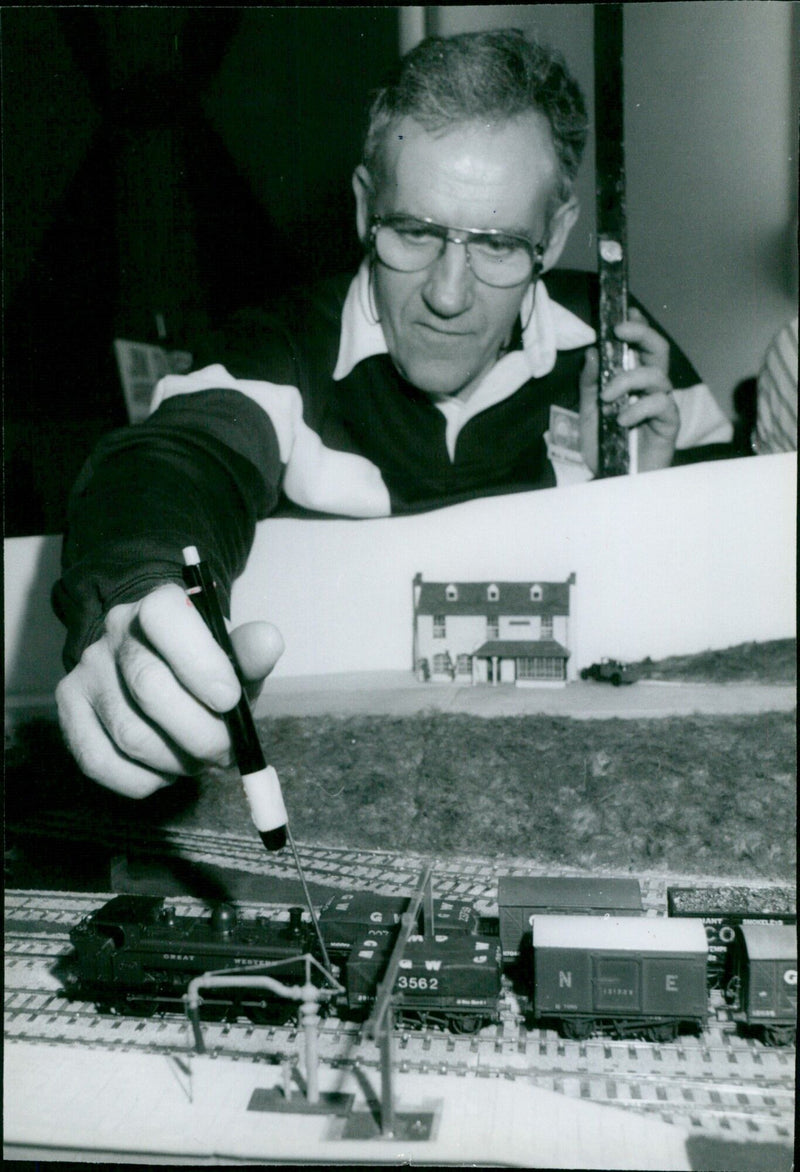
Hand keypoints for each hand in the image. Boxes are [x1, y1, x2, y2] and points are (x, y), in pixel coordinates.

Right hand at [55, 582, 283, 798]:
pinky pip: (100, 762)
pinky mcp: (69, 711)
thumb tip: (268, 642)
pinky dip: (142, 780)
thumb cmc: (204, 666)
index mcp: (159, 605)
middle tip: (225, 750)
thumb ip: (249, 653)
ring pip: (129, 734)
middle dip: (200, 732)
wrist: (158, 668)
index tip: (230, 700)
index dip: (199, 662)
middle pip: (149, 687)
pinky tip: (164, 770)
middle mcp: (115, 632)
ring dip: (176, 761)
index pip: (165, 617)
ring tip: (197, 758)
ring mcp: (86, 671)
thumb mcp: (233, 657)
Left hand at [579, 308, 679, 473]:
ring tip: (608, 396)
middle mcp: (650, 388)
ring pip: (658, 375)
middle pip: (658, 350)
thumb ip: (589, 382)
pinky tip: (622, 419)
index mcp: (632, 381)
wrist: (608, 479)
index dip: (637, 326)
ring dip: (629, 379)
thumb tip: (592, 351)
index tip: (624, 312)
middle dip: (641, 334)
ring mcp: (661, 405)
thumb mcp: (588, 410)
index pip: (640, 346)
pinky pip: (662, 405)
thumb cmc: (603, 446)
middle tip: (620, 332)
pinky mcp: (668, 426)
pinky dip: (639, 408)